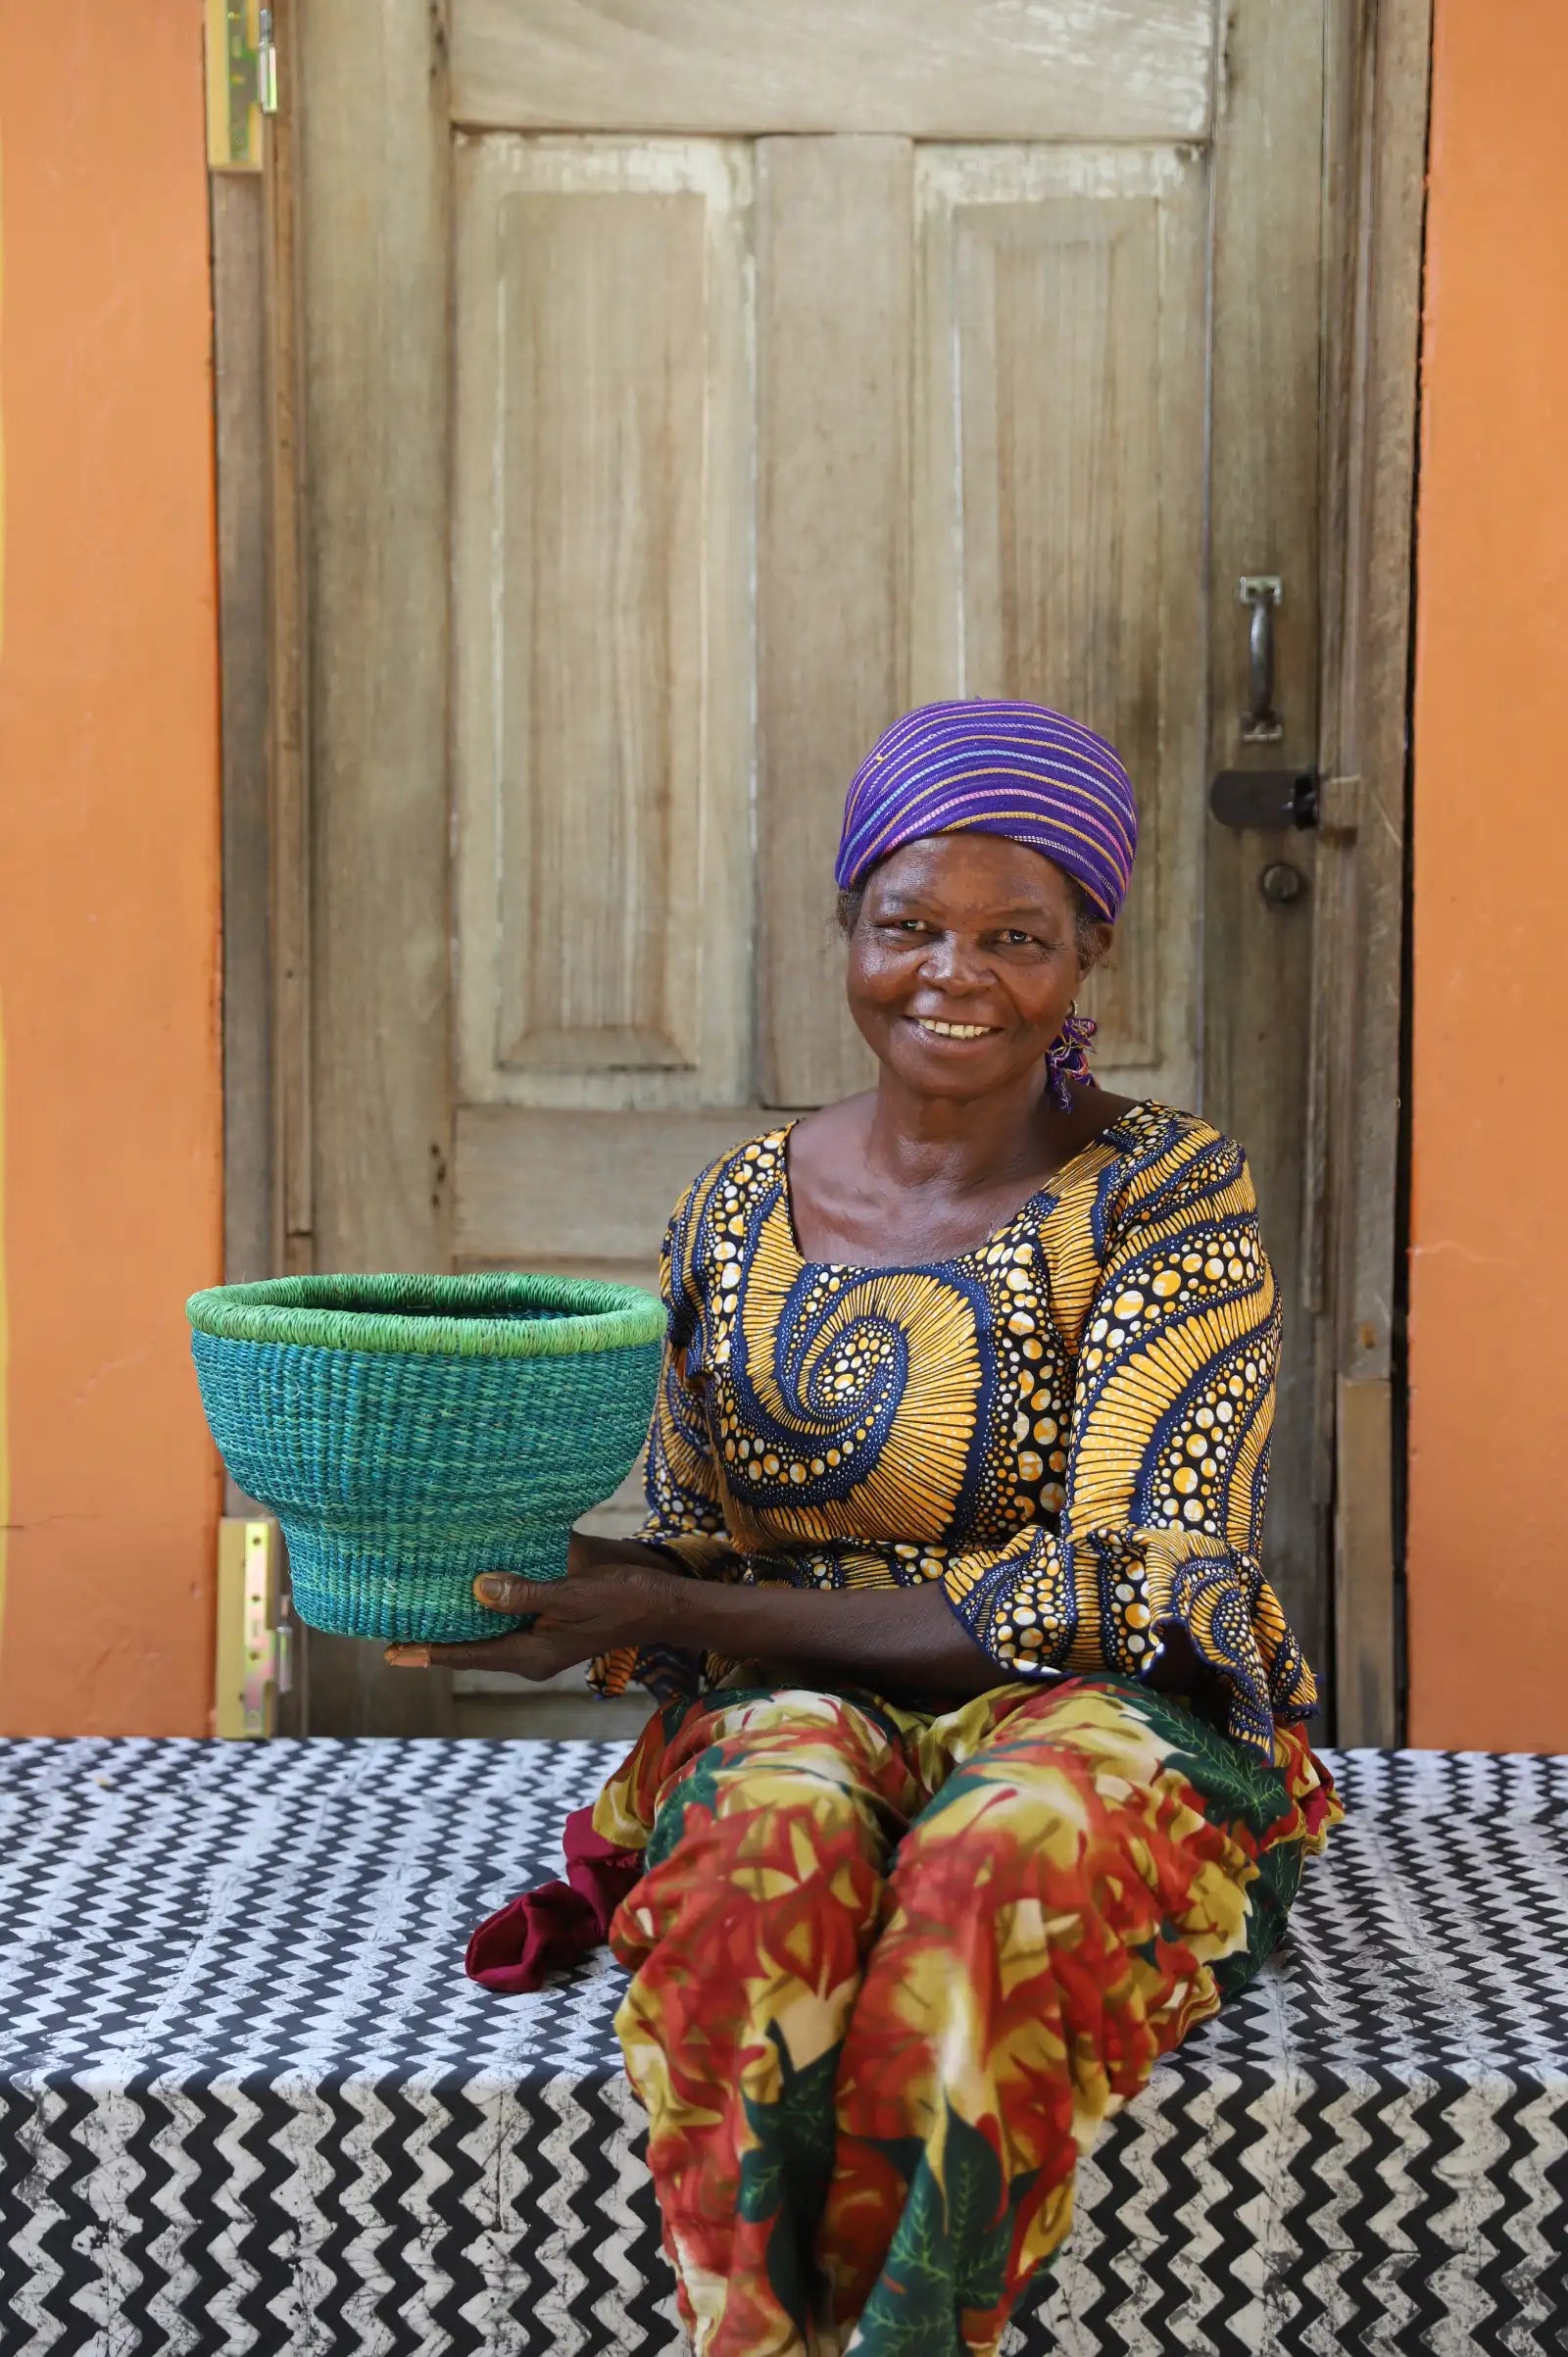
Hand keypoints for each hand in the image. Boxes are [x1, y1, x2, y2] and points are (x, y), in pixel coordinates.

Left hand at [383, 1537, 683, 1680]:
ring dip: (454, 1620)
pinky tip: (460, 1586)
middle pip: (469, 1647)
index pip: (468, 1655)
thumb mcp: (574, 1594)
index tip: (391, 1651)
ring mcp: (537, 1639)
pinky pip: (503, 1618)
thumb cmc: (622, 1599)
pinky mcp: (545, 1622)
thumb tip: (477, 1588)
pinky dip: (480, 1606)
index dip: (428, 1652)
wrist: (660, 1602)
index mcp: (532, 1655)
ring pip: (484, 1633)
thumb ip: (526, 1593)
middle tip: (387, 1623)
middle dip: (432, 1638)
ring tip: (413, 1605)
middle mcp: (528, 1652)